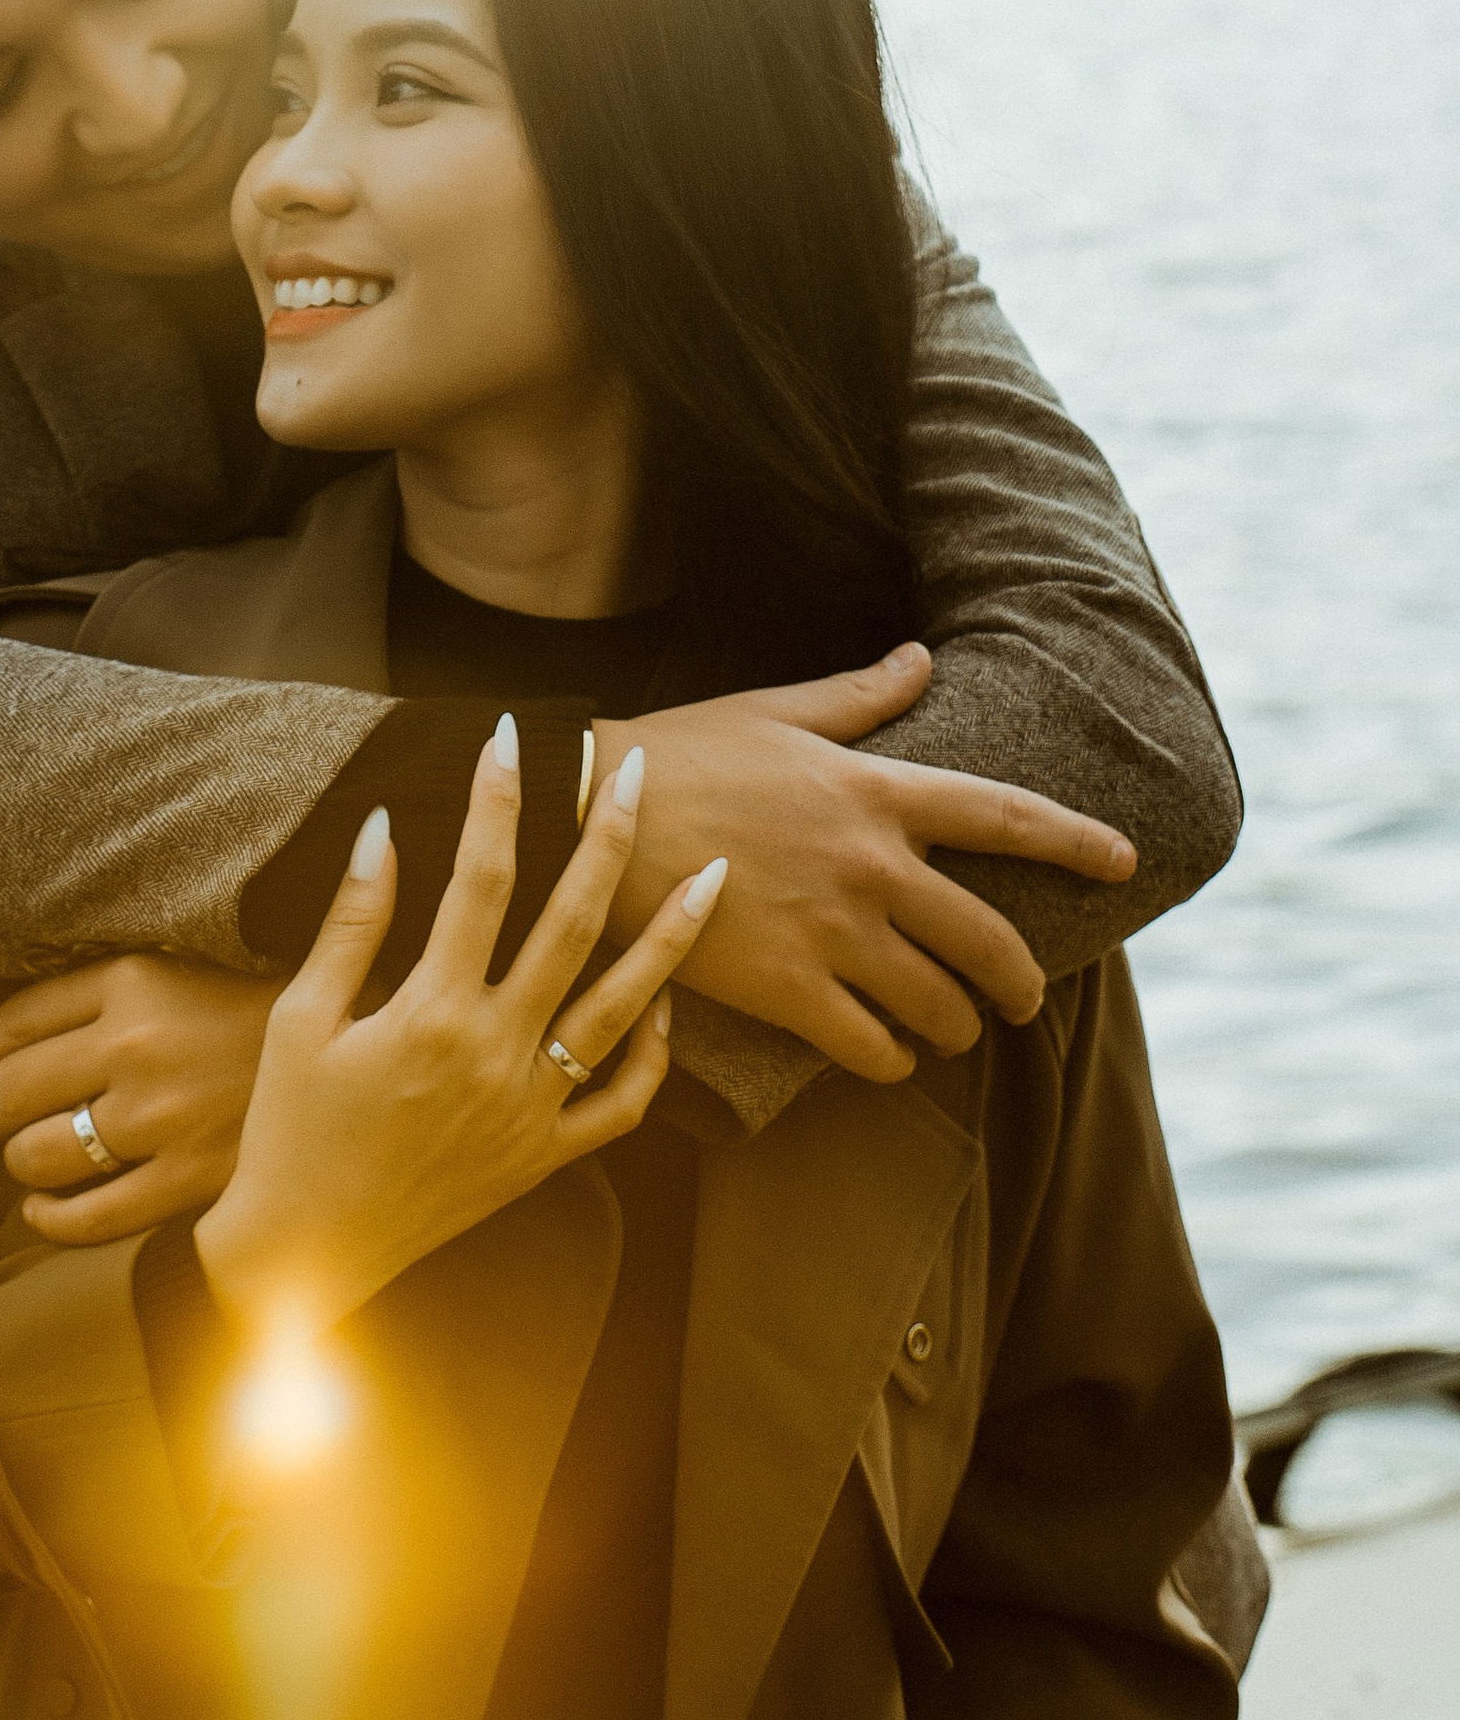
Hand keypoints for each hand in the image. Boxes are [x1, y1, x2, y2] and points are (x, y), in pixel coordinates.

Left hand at [0, 954, 281, 1247]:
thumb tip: (6, 1031)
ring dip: (17, 1160)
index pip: (14, 1021)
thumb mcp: (178, 968)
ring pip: (38, 1155)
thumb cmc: (257, 1009)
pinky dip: (48, 1218)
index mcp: (133, 981)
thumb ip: (101, 991)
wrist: (357, 1053)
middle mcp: (136, 1048)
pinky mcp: (188, 1180)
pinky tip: (41, 1208)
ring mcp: (160, 1119)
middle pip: (11, 1090)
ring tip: (24, 1155)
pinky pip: (86, 1218)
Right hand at [194, 725, 723, 1336]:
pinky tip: (665, 1003)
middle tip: (637, 772)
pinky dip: (653, 1054)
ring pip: (624, 1010)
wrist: (303, 1253)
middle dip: (609, 839)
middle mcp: (496, 1055)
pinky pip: (621, 1105)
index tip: (514, 735)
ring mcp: (530, 1110)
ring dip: (673, 937)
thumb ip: (351, 922)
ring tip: (716, 877)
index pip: (480, 878)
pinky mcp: (543, 1157)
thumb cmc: (288, 1129)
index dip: (499, 799)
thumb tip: (383, 826)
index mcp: (431, 1012)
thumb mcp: (301, 1017)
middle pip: (574, 925)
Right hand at [592, 642, 1137, 1081]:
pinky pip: (867, 1047)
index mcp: (877, 791)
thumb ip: (861, 698)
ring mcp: (833, 931)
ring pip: (937, 1006)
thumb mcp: (775, 712)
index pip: (1006, 815)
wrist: (592, 819)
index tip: (1126, 861)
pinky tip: (881, 1056)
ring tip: (946, 1032)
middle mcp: (873, 865)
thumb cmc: (680, 756)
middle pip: (990, 941)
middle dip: (1021, 983)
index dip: (1077, 840)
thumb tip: (923, 659)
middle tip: (1024, 1001)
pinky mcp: (786, 988)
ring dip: (954, 1028)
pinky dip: (888, 1060)